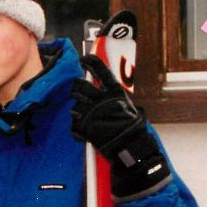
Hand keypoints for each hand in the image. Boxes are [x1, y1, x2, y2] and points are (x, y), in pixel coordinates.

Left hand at [70, 56, 169, 199]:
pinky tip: (84, 132)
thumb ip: (116, 97)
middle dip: (76, 88)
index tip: (83, 60)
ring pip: (74, 104)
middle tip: (78, 92)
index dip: (90, 62)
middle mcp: (102, 99)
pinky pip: (73, 123)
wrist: (130, 147)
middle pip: (79, 85)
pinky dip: (77, 128)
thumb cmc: (132, 128)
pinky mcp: (85, 127)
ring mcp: (92, 113)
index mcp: (115, 91)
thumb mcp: (129, 107)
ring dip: (76, 110)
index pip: (101, 69)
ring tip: (83, 116)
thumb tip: (107, 89)